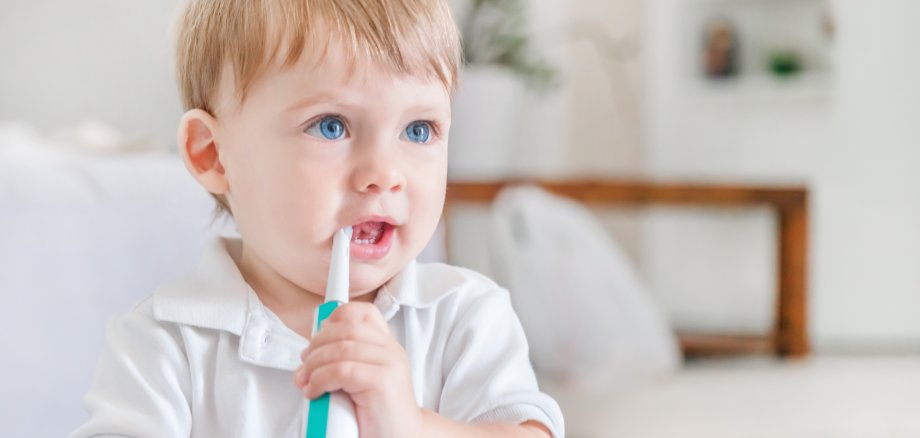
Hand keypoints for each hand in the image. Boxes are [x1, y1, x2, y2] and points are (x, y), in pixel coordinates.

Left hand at [293, 302, 424, 437]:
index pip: (362, 313)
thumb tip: (309, 354)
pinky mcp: (383, 382)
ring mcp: (390, 364)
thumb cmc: (377, 414)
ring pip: (340, 349)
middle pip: (345, 329)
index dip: (335, 317)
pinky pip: (341, 370)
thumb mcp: (358, 380)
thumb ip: (342, 361)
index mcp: (386, 346)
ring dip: (313, 366)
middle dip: (316, 346)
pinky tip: (314, 391)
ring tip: (306, 382)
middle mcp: (391, 350)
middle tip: (304, 366)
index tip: (316, 338)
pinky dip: (319, 380)